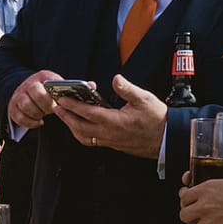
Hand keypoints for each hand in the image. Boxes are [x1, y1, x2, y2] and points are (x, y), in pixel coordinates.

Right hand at [7, 69, 74, 129]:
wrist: (28, 90)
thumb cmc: (48, 90)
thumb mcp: (57, 84)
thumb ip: (70, 87)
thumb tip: (91, 86)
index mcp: (43, 76)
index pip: (48, 85)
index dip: (54, 97)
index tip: (59, 104)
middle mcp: (28, 84)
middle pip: (37, 95)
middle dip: (46, 106)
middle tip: (51, 110)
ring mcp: (19, 95)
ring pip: (26, 106)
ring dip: (37, 114)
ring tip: (43, 115)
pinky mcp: (12, 107)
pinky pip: (19, 117)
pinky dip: (30, 122)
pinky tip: (38, 122)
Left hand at [50, 75, 167, 159]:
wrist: (167, 139)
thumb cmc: (158, 119)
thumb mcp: (145, 99)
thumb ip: (128, 89)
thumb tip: (116, 79)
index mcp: (115, 122)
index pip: (88, 113)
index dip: (72, 105)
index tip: (61, 99)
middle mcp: (109, 134)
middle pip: (79, 127)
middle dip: (65, 116)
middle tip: (55, 106)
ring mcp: (110, 141)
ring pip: (83, 136)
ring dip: (71, 126)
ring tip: (64, 115)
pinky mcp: (112, 145)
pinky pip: (91, 141)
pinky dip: (81, 133)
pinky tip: (79, 126)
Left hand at [178, 178, 222, 223]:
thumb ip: (215, 189)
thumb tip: (213, 193)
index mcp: (206, 189)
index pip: (184, 196)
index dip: (187, 201)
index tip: (189, 203)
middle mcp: (204, 206)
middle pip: (184, 215)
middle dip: (191, 217)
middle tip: (199, 217)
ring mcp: (209, 222)